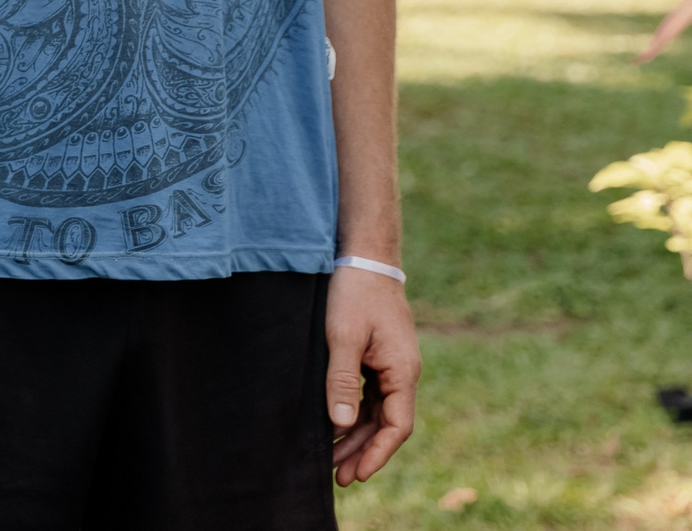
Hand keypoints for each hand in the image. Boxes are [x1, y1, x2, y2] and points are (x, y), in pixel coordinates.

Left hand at [328, 266, 417, 484]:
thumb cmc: (354, 294)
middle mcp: (403, 373)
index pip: (397, 426)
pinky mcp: (378, 358)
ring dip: (357, 436)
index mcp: (403, 371)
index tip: (358, 474)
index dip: (378, 453)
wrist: (364, 259)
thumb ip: (341, 380)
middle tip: (339, 478)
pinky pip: (370, 396)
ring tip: (333, 460)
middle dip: (364, 452)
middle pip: (387, 424)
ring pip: (377, 412)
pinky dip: (354, 413)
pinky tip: (334, 426)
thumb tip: (339, 423)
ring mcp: (392, 366)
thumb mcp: (343, 338)